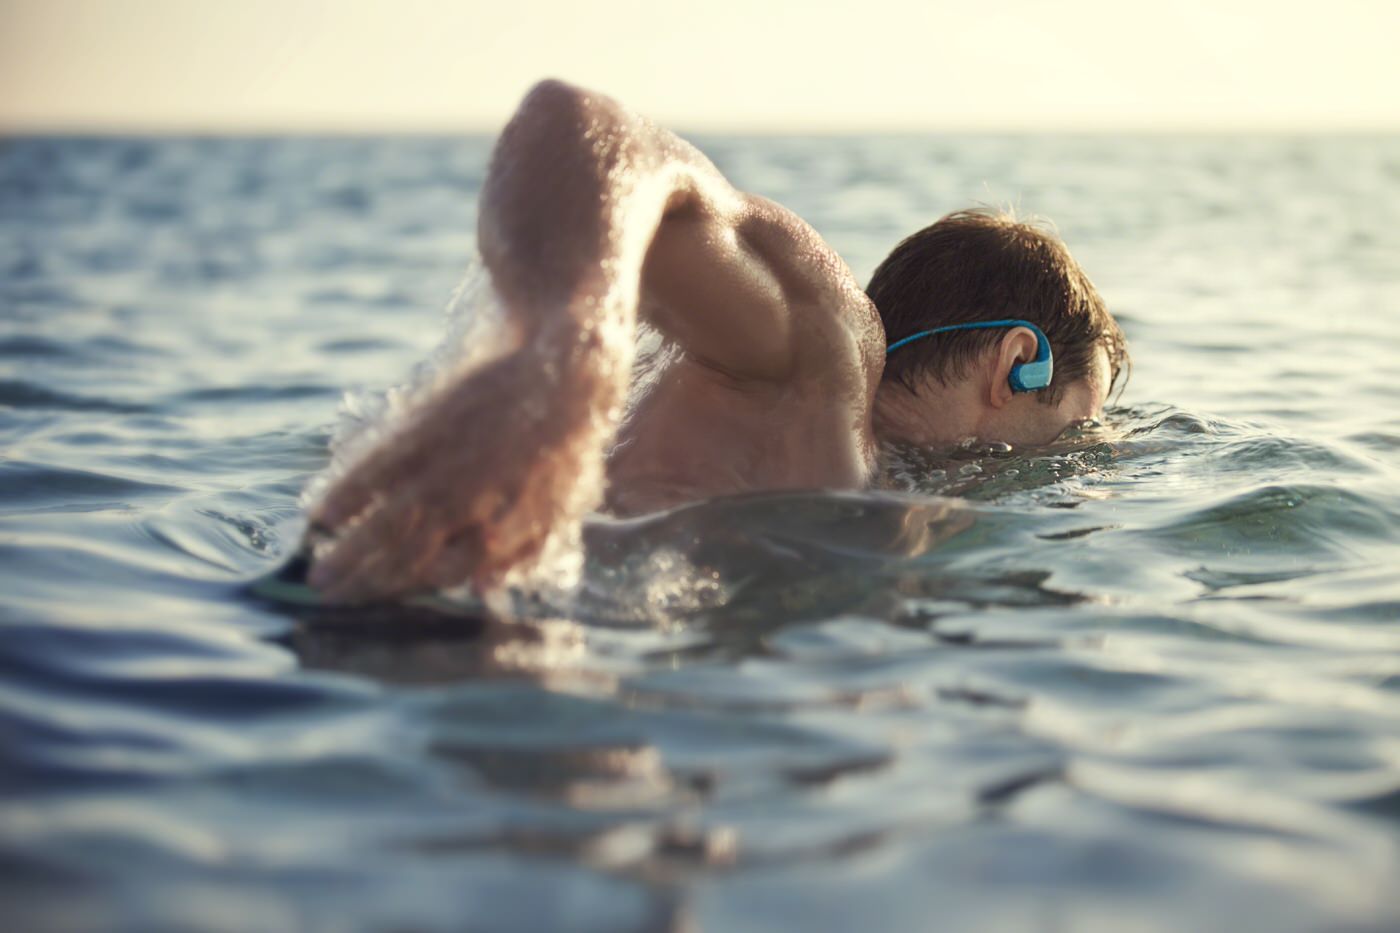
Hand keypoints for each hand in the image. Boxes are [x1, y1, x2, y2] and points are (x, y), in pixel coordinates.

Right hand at [306, 348, 614, 603]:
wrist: (562, 369)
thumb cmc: (565, 447)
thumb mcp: (560, 508)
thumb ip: (521, 552)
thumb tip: (481, 590)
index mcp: (507, 527)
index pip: (447, 572)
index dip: (409, 588)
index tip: (379, 601)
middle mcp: (472, 503)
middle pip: (407, 553)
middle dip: (363, 581)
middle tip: (327, 599)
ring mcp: (446, 465)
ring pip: (388, 518)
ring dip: (348, 550)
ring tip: (316, 575)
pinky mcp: (428, 426)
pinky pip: (379, 468)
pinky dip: (347, 492)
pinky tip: (322, 514)